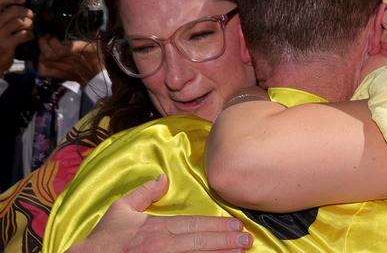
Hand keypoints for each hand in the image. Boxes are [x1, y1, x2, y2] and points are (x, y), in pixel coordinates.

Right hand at [0, 0, 33, 72]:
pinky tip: (30, 36)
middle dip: (26, 12)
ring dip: (29, 23)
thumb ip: (7, 11)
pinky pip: (23, 34)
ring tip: (30, 26)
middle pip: (13, 11)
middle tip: (31, 15)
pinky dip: (30, 34)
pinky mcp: (6, 45)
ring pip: (20, 22)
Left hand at [37, 35, 102, 84]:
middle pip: (48, 53)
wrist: (94, 76)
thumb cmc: (95, 59)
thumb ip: (91, 36)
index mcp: (75, 53)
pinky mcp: (58, 74)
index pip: (58, 46)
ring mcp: (60, 68)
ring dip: (41, 52)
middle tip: (45, 39)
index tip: (53, 35)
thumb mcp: (94, 46)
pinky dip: (40, 65)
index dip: (53, 39)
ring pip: (44, 60)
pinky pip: (44, 71)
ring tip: (44, 48)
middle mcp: (66, 61)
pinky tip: (43, 60)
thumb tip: (94, 28)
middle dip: (43, 43)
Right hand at [68, 175, 252, 252]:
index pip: (194, 226)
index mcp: (156, 229)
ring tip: (240, 252)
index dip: (217, 226)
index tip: (236, 225)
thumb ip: (144, 193)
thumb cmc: (104, 241)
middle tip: (246, 240)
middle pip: (200, 243)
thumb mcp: (120, 210)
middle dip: (226, 240)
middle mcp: (162, 247)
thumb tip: (163, 177)